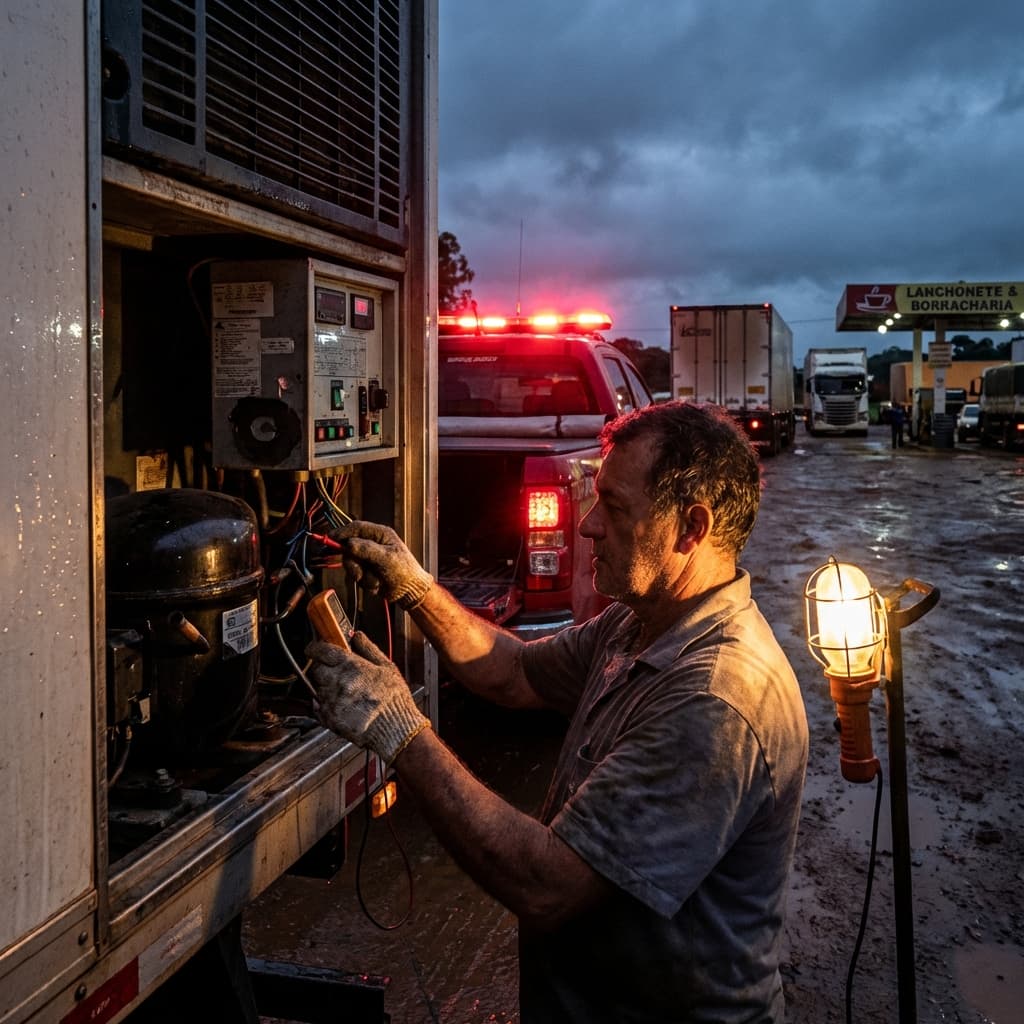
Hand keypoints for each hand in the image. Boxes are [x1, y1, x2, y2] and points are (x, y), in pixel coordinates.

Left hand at [306, 631, 428, 762]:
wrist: (394, 730)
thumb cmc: (394, 700)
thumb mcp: (387, 667)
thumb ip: (368, 649)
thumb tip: (357, 635)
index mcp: (351, 666)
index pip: (322, 650)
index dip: (315, 647)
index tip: (315, 648)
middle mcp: (337, 682)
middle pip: (316, 668)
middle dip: (322, 667)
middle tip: (335, 671)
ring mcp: (331, 701)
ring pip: (317, 687)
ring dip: (325, 686)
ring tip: (344, 691)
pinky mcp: (328, 718)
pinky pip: (318, 706)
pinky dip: (324, 703)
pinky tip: (341, 704)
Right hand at [332, 521, 432, 609]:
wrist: (409, 592)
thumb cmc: (404, 571)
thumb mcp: (386, 558)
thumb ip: (367, 550)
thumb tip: (349, 544)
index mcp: (380, 534)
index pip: (356, 528)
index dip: (342, 532)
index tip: (331, 538)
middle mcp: (372, 544)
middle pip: (349, 547)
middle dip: (353, 563)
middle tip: (359, 572)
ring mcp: (368, 558)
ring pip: (351, 563)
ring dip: (361, 575)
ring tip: (375, 581)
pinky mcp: (366, 570)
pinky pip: (355, 574)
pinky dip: (365, 582)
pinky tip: (376, 584)